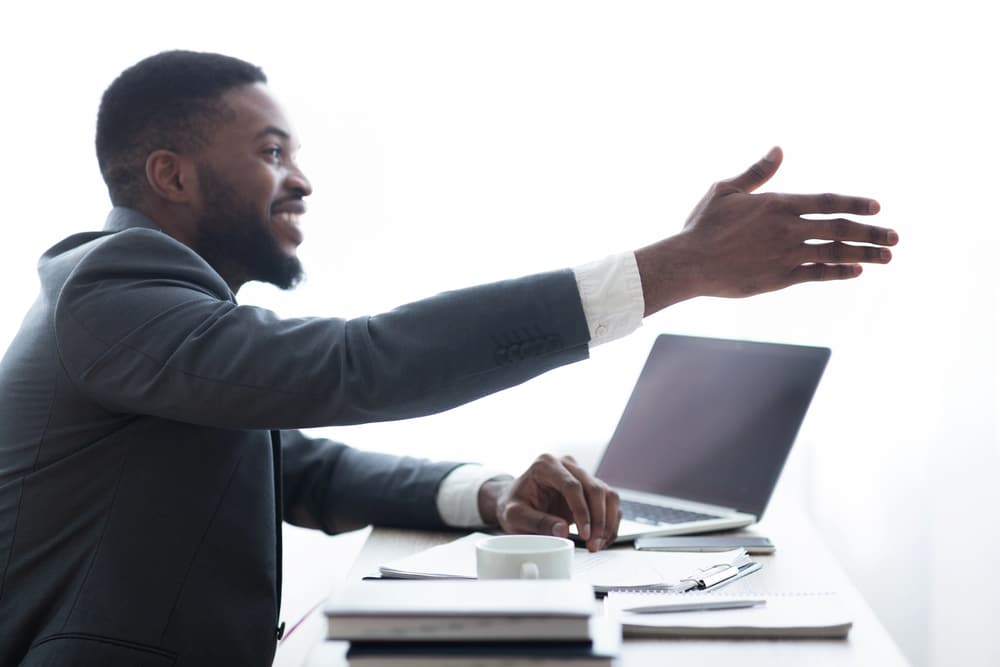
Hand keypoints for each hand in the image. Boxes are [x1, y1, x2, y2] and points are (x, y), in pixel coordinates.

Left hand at [478, 454, 620, 551]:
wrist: (516, 502)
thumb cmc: (513, 505)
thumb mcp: (515, 516)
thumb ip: (536, 522)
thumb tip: (563, 531)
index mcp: (546, 465)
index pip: (572, 485)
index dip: (581, 511)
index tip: (584, 533)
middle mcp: (567, 465)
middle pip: (594, 489)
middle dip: (599, 520)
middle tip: (593, 544)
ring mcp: (581, 474)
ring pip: (607, 495)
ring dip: (608, 522)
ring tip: (598, 544)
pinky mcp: (590, 488)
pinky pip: (609, 503)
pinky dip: (610, 523)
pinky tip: (602, 539)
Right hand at [635, 146, 898, 314]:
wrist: (688, 263)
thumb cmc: (703, 225)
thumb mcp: (726, 190)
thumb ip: (757, 172)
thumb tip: (779, 149)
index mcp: (777, 204)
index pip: (827, 201)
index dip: (855, 203)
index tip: (878, 207)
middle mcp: (787, 229)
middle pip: (840, 229)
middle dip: (872, 233)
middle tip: (895, 237)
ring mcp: (786, 255)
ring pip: (835, 253)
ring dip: (865, 254)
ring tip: (886, 257)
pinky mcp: (779, 278)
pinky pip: (817, 274)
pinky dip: (839, 273)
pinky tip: (856, 271)